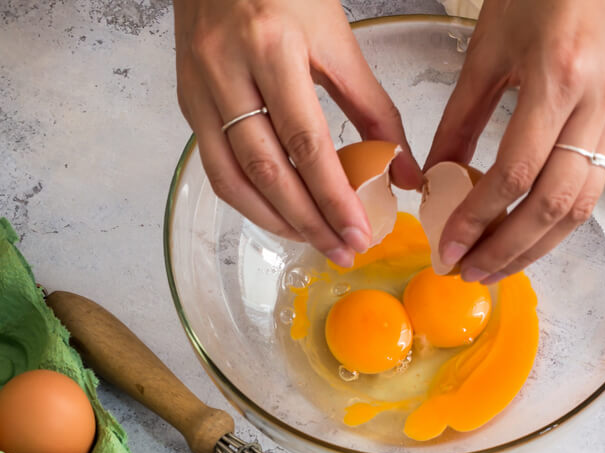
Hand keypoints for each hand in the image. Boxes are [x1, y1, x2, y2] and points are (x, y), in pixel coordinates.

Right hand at [173, 0, 421, 266]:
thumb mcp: (336, 37)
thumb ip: (373, 107)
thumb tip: (404, 173)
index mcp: (272, 45)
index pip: (306, 143)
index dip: (334, 197)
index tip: (359, 233)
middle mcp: (226, 68)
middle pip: (267, 171)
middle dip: (308, 222)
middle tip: (341, 251)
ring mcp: (199, 87)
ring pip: (233, 179)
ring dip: (275, 221)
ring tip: (313, 240)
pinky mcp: (187, 100)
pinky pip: (216, 167)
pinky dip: (249, 200)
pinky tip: (279, 214)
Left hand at [426, 0, 604, 282]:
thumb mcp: (488, 49)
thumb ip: (460, 119)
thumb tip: (434, 181)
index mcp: (557, 78)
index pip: (516, 173)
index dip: (479, 220)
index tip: (447, 247)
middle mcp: (594, 103)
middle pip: (553, 204)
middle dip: (508, 249)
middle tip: (468, 272)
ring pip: (580, 207)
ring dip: (535, 248)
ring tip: (494, 268)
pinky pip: (590, 190)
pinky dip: (556, 224)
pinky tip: (524, 237)